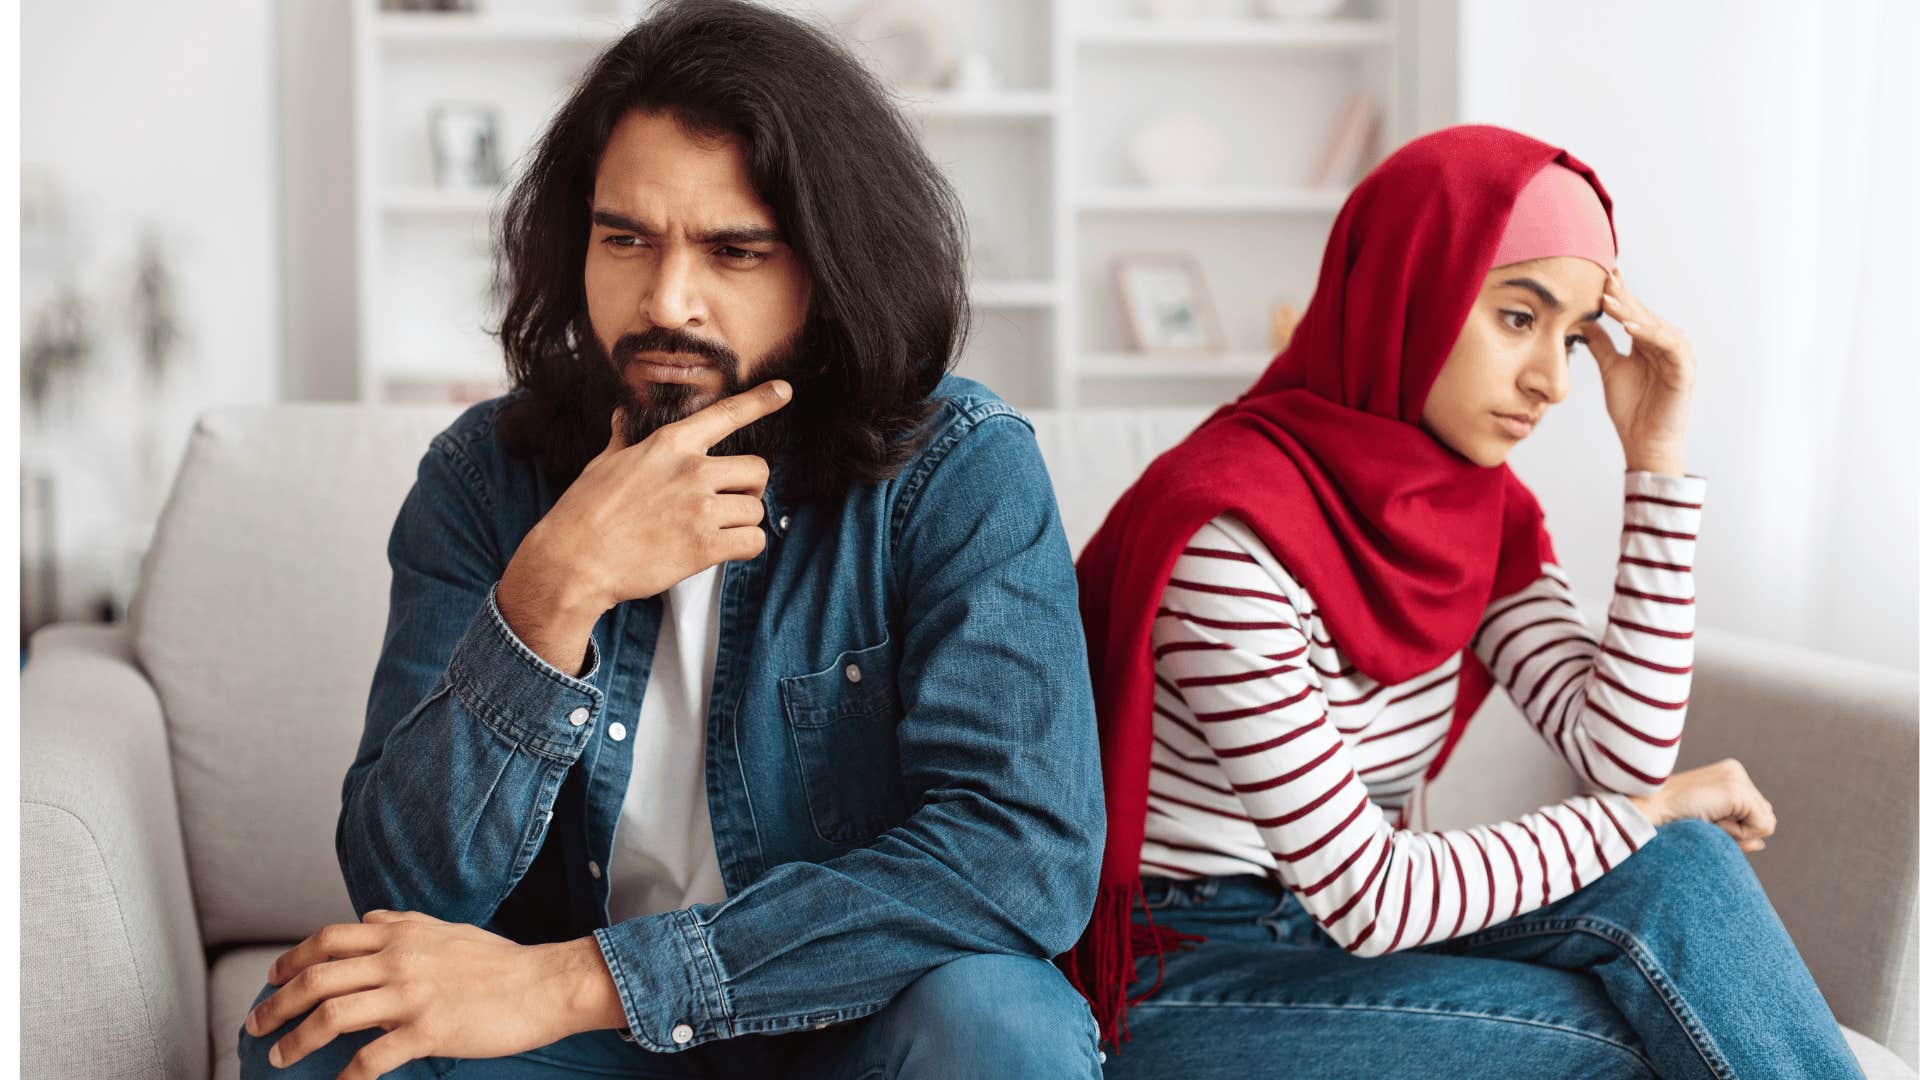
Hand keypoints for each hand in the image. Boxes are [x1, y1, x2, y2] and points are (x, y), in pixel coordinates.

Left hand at [243, 910, 624, 1078]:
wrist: (543, 985)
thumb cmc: (498, 961)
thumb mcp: (446, 928)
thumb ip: (403, 922)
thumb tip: (369, 917)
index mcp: (401, 932)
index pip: (328, 939)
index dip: (290, 960)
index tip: (270, 979)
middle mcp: (399, 959)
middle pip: (318, 978)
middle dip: (276, 1004)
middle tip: (255, 1024)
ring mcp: (412, 995)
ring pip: (333, 1016)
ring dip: (295, 1040)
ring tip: (279, 1056)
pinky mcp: (428, 1031)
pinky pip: (372, 1058)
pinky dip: (346, 1077)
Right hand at [496, 378, 790, 671]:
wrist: (573, 560)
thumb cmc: (584, 511)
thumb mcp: (604, 463)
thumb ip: (624, 439)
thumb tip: (621, 416)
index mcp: (668, 444)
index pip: (724, 415)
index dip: (759, 401)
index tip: (784, 391)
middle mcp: (690, 470)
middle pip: (758, 469)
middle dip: (749, 488)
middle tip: (727, 503)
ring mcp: (700, 508)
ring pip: (756, 509)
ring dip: (743, 523)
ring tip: (713, 531)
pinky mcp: (705, 546)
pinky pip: (753, 542)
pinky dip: (745, 548)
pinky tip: (722, 551)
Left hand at [1585, 267, 1694, 474]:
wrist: (1644, 441)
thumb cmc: (1632, 408)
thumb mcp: (1611, 369)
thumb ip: (1601, 344)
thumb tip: (1584, 322)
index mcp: (1649, 342)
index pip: (1634, 312)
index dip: (1620, 293)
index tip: (1602, 273)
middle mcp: (1665, 344)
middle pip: (1644, 314)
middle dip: (1624, 296)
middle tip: (1605, 277)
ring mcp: (1677, 356)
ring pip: (1655, 326)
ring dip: (1633, 313)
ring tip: (1610, 300)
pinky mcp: (1684, 370)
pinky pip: (1668, 346)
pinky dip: (1650, 335)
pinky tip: (1631, 327)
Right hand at [1627, 758, 1775, 852]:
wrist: (1646, 811)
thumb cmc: (1670, 820)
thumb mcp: (1708, 824)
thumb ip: (1737, 832)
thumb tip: (1761, 843)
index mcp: (1727, 774)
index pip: (1755, 811)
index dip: (1736, 828)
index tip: (1708, 822)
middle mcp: (1736, 771)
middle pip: (1764, 815)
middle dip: (1742, 830)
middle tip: (1708, 823)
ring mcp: (1737, 778)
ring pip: (1766, 821)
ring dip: (1740, 833)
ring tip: (1709, 821)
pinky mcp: (1736, 790)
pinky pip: (1761, 826)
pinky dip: (1740, 833)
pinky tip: (1713, 821)